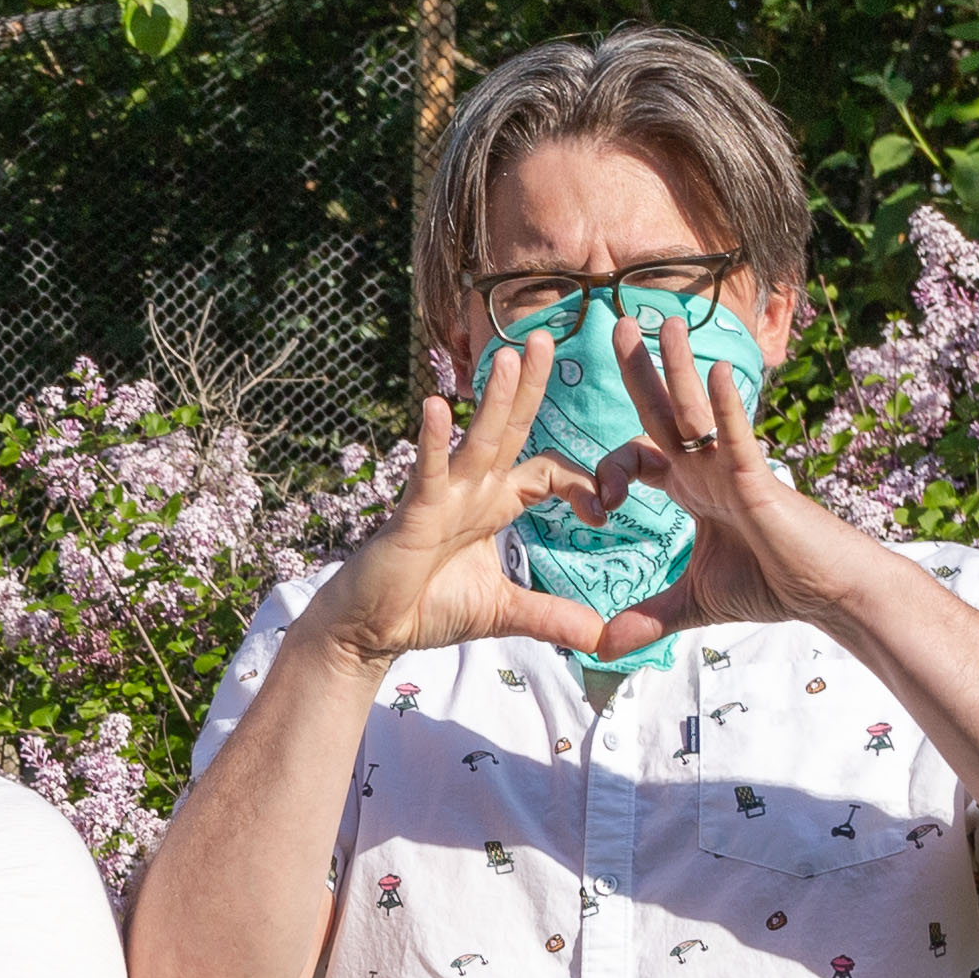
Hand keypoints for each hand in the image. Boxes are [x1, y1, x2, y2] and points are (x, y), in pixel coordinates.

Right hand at [301, 334, 626, 668]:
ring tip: (511, 355)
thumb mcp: (503, 613)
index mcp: (494, 505)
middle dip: (531, 387)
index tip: (608, 510)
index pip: (550, 473)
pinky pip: (427, 472)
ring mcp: (442, 499)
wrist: (370, 632)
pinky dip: (433, 442)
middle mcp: (471, 491)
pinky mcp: (413, 515)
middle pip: (512, 430)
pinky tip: (439, 408)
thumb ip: (551, 616)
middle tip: (549, 338)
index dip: (586, 483)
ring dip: (496, 399)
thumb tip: (601, 639)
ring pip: (477, 440)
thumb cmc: (426, 610)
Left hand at [564, 312, 876, 650]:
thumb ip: (645, 619)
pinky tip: (715, 370)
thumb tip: (599, 649)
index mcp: (692, 487)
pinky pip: (737, 436)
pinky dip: (727, 406)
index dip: (607, 473)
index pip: (638, 457)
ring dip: (679, 365)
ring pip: (699, 409)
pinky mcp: (760, 479)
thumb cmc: (770, 586)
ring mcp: (734, 468)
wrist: (825, 594)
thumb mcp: (691, 604)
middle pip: (664, 410)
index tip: (599, 509)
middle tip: (617, 323)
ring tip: (666, 318)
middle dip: (640, 369)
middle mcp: (709, 468)